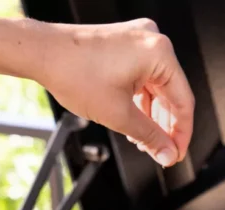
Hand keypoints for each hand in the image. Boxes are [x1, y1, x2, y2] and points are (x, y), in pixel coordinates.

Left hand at [32, 18, 194, 166]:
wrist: (40, 52)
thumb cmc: (72, 71)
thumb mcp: (119, 115)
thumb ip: (151, 138)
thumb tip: (167, 153)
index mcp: (158, 53)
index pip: (184, 102)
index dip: (181, 134)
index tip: (175, 153)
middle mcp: (152, 41)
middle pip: (172, 94)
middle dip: (165, 127)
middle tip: (161, 151)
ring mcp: (138, 41)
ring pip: (158, 88)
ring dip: (153, 116)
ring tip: (145, 140)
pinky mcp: (125, 45)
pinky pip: (144, 77)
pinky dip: (142, 101)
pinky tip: (136, 120)